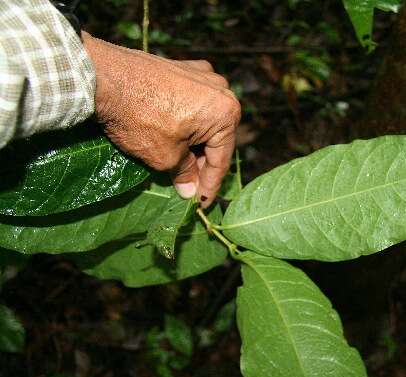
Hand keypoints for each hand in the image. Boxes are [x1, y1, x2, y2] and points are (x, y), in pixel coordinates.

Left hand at [82, 32, 240, 207]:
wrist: (101, 76)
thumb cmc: (138, 118)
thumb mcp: (164, 156)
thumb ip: (184, 173)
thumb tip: (190, 189)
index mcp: (225, 113)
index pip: (221, 159)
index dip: (210, 185)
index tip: (202, 202)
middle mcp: (222, 91)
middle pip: (216, 137)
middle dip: (202, 162)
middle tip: (188, 185)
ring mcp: (203, 75)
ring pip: (205, 119)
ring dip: (194, 141)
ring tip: (177, 162)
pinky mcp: (184, 67)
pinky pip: (192, 101)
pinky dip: (185, 120)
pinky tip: (172, 134)